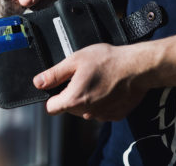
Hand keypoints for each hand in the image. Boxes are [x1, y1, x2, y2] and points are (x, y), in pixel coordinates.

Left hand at [33, 43, 150, 120]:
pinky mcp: (115, 115)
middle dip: (71, 94)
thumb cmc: (108, 61)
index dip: (53, 96)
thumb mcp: (76, 60)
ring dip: (87, 99)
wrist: (137, 67)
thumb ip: (54, 74)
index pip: (51, 108)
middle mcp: (86, 113)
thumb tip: (38, 82)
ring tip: (97, 80)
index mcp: (73, 100)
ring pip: (85, 111)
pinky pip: (101, 111)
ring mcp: (102, 116)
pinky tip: (108, 87)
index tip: (60, 86)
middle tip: (82, 77)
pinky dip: (102, 102)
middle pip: (69, 108)